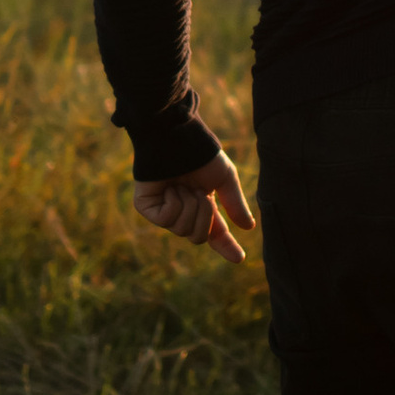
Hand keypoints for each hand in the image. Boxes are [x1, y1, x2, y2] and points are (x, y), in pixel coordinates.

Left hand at [133, 151, 255, 261]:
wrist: (175, 136)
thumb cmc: (200, 153)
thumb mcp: (224, 178)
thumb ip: (234, 204)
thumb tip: (248, 226)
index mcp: (203, 205)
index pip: (215, 233)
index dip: (227, 247)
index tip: (239, 258)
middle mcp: (183, 211)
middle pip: (198, 236)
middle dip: (204, 215)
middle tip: (200, 193)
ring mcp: (163, 211)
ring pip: (182, 229)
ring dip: (189, 205)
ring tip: (182, 185)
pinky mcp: (147, 208)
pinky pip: (166, 219)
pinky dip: (173, 202)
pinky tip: (169, 187)